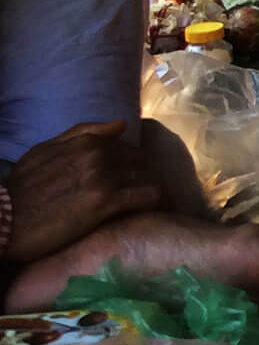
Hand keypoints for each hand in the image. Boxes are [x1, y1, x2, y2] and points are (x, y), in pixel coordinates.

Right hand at [2, 121, 164, 261]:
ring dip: (152, 191)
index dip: (133, 167)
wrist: (2, 219)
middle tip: (142, 198)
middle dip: (144, 179)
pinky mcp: (105, 203)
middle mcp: (98, 155)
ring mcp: (103, 178)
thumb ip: (82, 134)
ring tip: (151, 207)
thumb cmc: (20, 188)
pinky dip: (157, 203)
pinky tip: (156, 212)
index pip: (128, 149)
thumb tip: (121, 124)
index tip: (133, 182)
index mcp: (86, 142)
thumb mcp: (44, 150)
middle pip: (142, 163)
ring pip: (149, 177)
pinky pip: (148, 196)